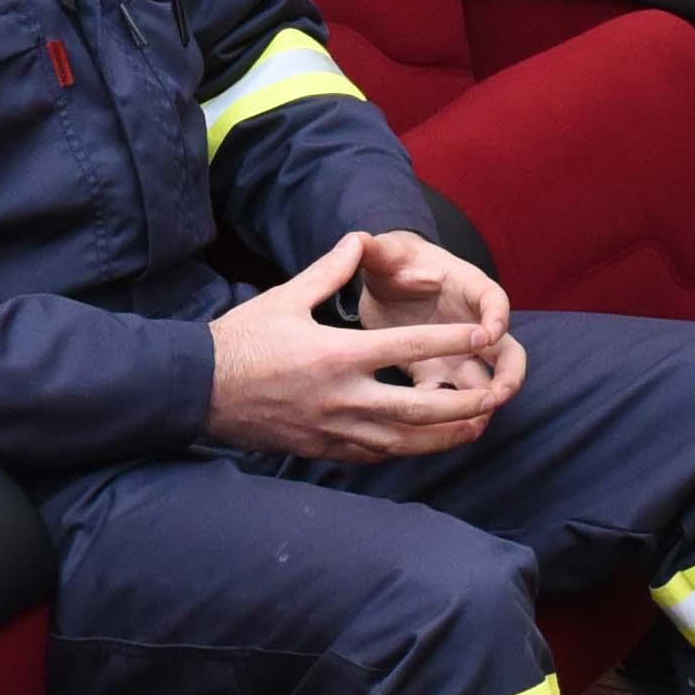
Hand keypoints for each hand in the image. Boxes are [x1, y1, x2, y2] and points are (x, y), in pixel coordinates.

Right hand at [208, 232, 516, 459]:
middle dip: (464, 403)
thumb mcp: (285, 297)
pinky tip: (427, 444)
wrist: (198, 390)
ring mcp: (334, 430)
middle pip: (420, 408)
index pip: (411, 346)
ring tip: (477, 427)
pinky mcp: (323, 450)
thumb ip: (329, 271)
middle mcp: (343, 398)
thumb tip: (358, 239)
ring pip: (404, 441)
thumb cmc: (242, 340)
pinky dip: (406, 450)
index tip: (487, 336)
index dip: (455, 342)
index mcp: (338, 354)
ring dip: (445, 436)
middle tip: (496, 395)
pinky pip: (375, 456)